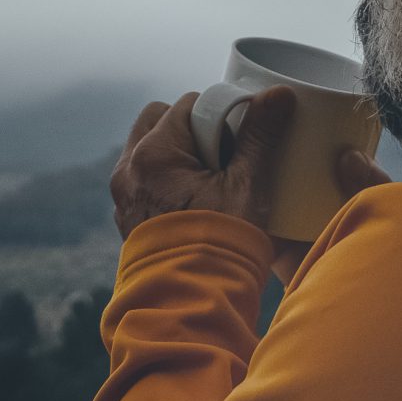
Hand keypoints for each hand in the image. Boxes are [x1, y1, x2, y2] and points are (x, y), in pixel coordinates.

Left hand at [109, 87, 389, 265]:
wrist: (192, 305)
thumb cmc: (222, 245)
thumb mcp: (247, 187)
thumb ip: (260, 137)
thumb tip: (278, 95)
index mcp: (153, 155)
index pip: (186, 105)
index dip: (217, 114)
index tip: (238, 132)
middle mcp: (128, 171)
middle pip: (158, 121)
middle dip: (190, 127)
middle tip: (223, 150)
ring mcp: (123, 197)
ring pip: (147, 150)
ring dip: (175, 151)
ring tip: (209, 174)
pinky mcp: (127, 218)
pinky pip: (143, 180)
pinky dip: (165, 177)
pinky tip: (193, 196)